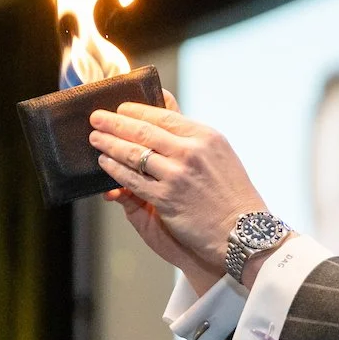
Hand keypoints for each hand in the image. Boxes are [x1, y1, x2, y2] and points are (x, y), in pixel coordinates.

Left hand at [89, 89, 266, 273]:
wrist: (242, 230)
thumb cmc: (231, 193)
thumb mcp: (219, 154)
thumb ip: (190, 135)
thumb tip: (161, 108)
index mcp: (206, 136)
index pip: (164, 116)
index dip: (136, 111)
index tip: (120, 109)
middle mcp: (192, 152)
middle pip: (143, 131)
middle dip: (114, 123)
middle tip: (96, 118)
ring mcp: (178, 175)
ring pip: (133, 154)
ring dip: (109, 144)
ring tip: (96, 139)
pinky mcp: (166, 198)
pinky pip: (132, 179)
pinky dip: (114, 169)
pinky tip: (105, 163)